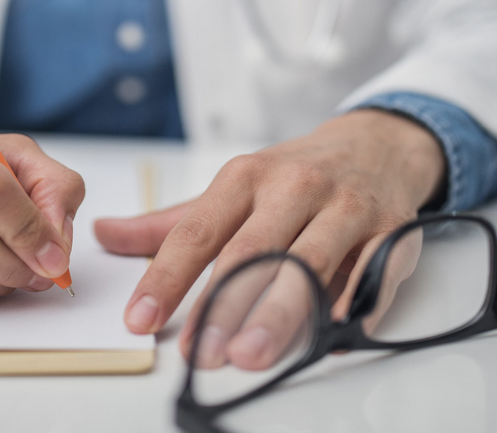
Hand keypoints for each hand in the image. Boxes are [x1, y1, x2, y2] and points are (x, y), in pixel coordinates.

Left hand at [93, 109, 443, 367]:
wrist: (376, 143)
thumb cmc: (294, 176)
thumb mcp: (231, 188)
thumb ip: (170, 223)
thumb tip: (105, 234)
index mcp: (246, 177)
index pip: (197, 232)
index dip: (166, 278)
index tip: (140, 319)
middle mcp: (295, 188)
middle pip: (252, 252)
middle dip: (222, 305)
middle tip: (198, 352)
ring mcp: (346, 208)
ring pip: (309, 264)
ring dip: (277, 313)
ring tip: (249, 354)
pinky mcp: (392, 230)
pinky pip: (372, 271)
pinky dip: (352, 303)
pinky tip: (329, 333)